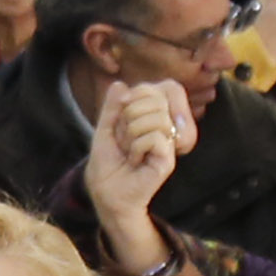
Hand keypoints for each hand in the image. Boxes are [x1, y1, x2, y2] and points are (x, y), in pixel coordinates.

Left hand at [81, 72, 187, 250]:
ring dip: (132, 134)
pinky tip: (135, 160)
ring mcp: (170, 143)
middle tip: (125, 138)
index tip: (123, 112)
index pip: (161, 87)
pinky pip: (156, 137)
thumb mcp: (105, 128)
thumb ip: (112, 106)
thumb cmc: (107, 162)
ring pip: (158, 117)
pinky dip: (136, 147)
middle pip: (157, 99)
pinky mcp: (168, 160)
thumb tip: (119, 84)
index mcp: (156, 116)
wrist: (105, 191)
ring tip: (130, 150)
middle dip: (130, 116)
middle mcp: (168, 127)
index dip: (139, 94)